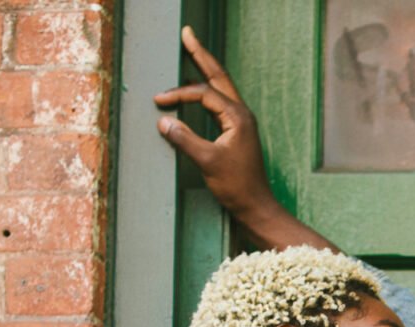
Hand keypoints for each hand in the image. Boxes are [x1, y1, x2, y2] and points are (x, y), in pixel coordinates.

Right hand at [154, 26, 278, 221]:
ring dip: (204, 70)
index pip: (204, 93)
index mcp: (238, 116)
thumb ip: (184, 139)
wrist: (255, 206)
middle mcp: (242, 114)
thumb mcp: (207, 162)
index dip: (180, 94)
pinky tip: (194, 90)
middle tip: (188, 34)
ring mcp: (240, 122)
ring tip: (191, 50)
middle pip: (218, 77)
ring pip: (220, 88)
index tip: (159, 101)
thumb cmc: (236, 186)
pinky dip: (204, 92)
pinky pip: (219, 103)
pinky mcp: (236, 131)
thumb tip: (163, 121)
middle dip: (201, 55)